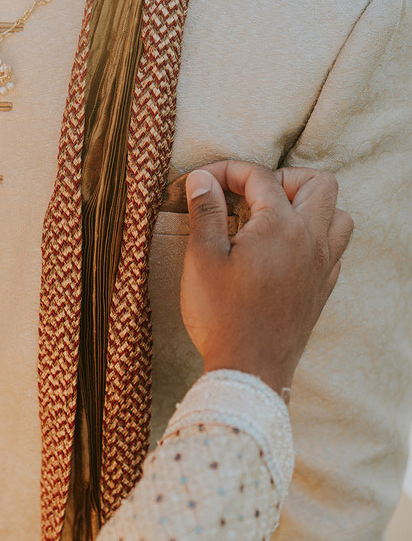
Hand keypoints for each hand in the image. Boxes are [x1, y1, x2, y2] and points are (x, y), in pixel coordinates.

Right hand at [180, 160, 353, 395]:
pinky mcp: (323, 288)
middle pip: (318, 183)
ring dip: (309, 206)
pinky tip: (284, 250)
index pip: (260, 177)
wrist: (249, 370)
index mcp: (281, 226)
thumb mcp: (202, 258)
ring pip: (338, 214)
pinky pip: (335, 248)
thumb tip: (203, 178)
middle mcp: (311, 240)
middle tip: (250, 195)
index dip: (228, 171)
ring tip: (273, 219)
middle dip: (283, 177)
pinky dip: (315, 237)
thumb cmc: (222, 315)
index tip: (203, 182)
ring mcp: (323, 265)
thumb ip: (206, 211)